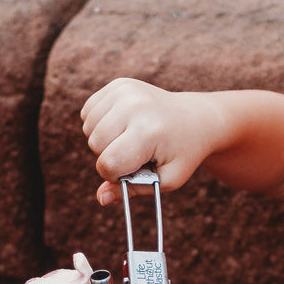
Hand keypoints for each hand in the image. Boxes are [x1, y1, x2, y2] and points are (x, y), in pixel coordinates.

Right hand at [80, 77, 222, 204]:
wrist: (195, 118)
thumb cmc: (182, 153)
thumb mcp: (167, 179)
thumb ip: (132, 190)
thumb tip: (101, 199)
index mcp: (148, 131)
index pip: (108, 164)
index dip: (117, 175)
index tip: (137, 169)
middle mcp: (134, 105)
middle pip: (94, 145)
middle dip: (111, 156)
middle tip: (137, 152)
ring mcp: (124, 90)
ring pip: (88, 128)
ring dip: (103, 140)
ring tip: (130, 137)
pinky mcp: (118, 84)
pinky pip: (87, 112)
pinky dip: (99, 123)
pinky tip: (122, 124)